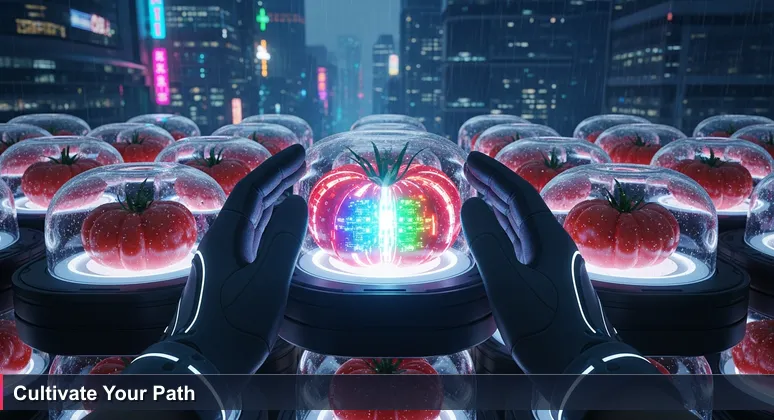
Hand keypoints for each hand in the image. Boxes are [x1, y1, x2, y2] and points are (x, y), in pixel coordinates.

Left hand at [162, 144, 307, 374]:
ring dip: (274, 197)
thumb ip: (284, 242)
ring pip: (251, 218)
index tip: (301, 151)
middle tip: (301, 160)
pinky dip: (270, 222)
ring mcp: (222, 260)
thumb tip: (296, 203)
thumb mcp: (266, 284)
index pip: (252, 190)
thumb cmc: (233, 328)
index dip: (277, 168)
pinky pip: (252, 237)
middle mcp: (220, 244)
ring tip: (295, 184)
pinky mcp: (227, 276)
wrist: (200, 366)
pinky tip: (280, 224)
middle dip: (276, 177)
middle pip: (250, 200)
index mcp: (225, 239)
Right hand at [461, 152, 612, 374]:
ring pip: (523, 226)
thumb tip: (472, 206)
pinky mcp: (549, 285)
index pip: (520, 195)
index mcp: (551, 241)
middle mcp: (555, 248)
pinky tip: (495, 236)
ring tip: (479, 193)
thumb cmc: (545, 329)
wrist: (581, 370)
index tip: (472, 158)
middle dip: (496, 185)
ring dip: (500, 207)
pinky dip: (504, 232)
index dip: (495, 174)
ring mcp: (554, 267)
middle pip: (523, 206)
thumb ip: (486, 243)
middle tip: (471, 169)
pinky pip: (523, 246)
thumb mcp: (507, 284)